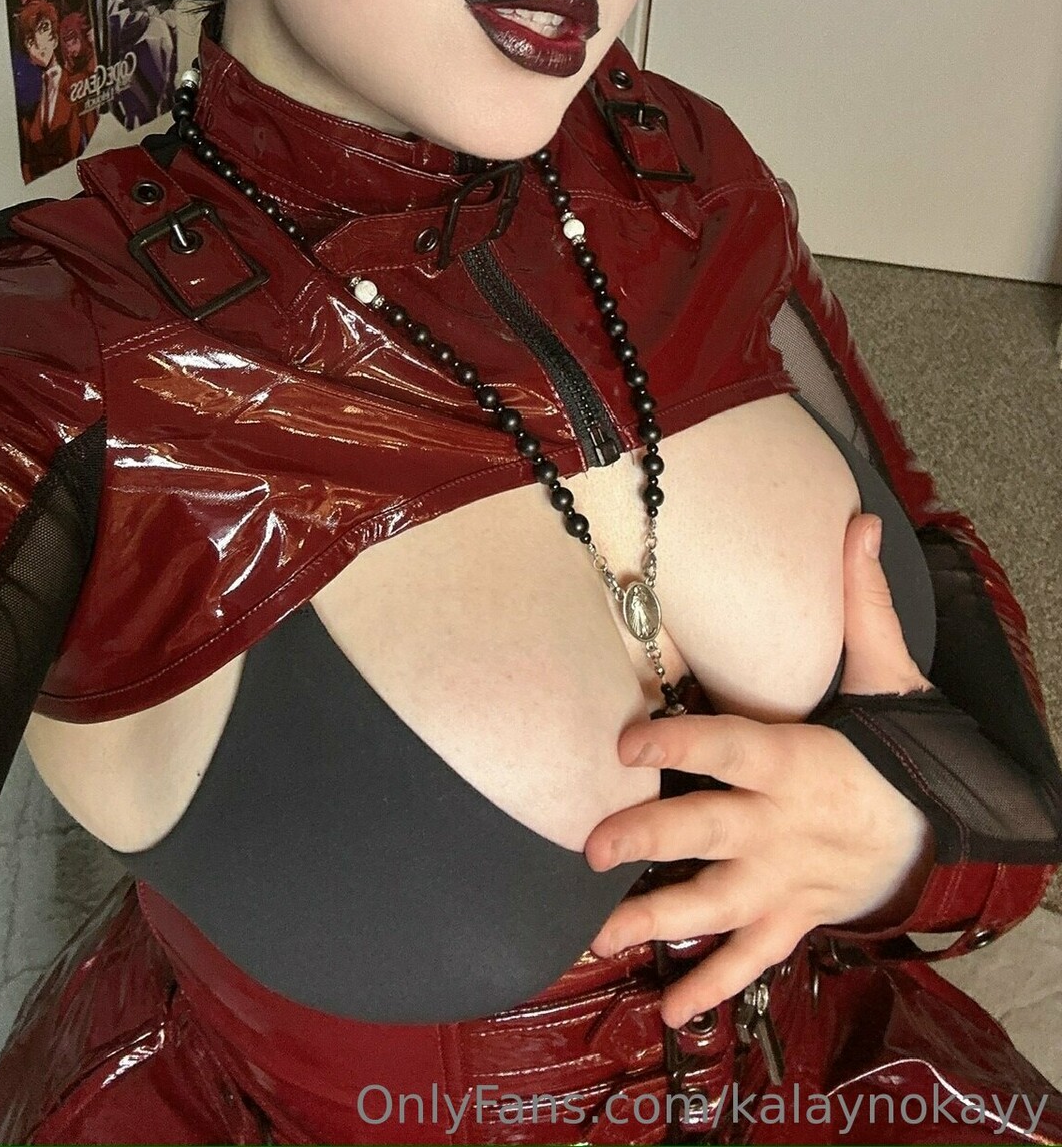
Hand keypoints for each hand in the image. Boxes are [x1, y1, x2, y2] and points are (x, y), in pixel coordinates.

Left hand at [584, 513, 935, 1025]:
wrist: (937, 829)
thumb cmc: (893, 747)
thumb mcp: (882, 673)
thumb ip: (857, 601)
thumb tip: (857, 521)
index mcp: (794, 760)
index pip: (727, 746)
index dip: (677, 739)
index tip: (625, 735)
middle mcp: (781, 827)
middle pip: (707, 832)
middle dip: (648, 838)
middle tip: (591, 848)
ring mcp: (785, 881)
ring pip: (714, 906)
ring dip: (654, 921)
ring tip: (596, 937)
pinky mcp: (792, 919)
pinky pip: (748, 960)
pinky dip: (709, 987)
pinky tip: (665, 1006)